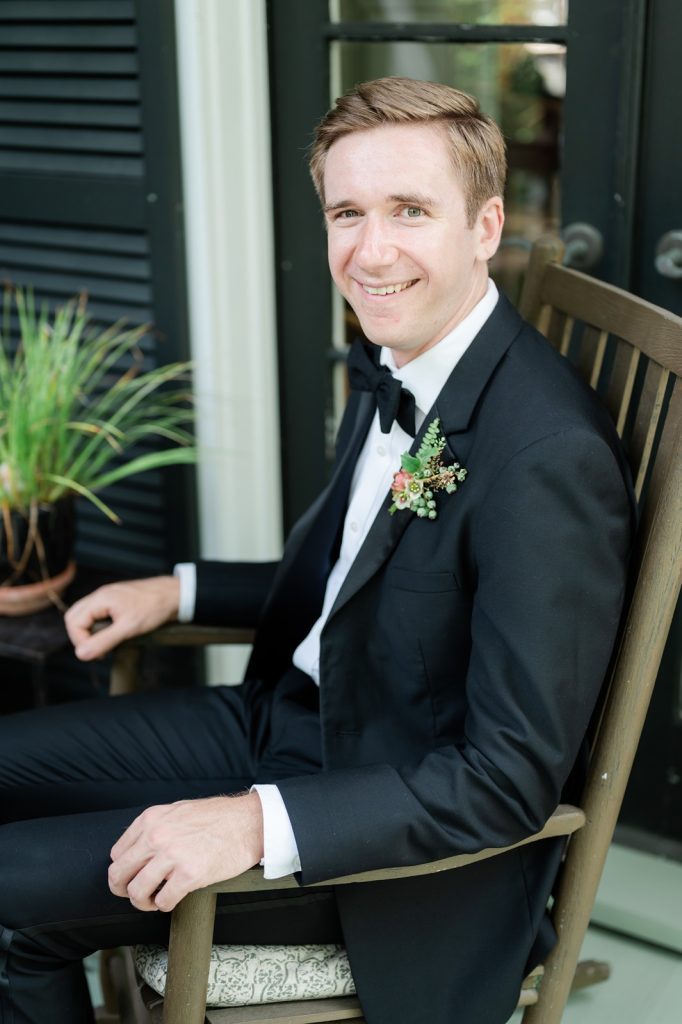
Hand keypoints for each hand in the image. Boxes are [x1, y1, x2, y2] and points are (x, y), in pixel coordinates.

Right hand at [64, 575, 180, 659]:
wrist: (175, 595)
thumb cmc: (154, 607)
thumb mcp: (128, 628)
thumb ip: (103, 641)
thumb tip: (81, 654)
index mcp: (100, 598)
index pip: (74, 622)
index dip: (81, 641)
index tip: (97, 653)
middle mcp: (100, 595)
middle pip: (75, 617)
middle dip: (81, 636)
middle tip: (98, 650)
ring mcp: (107, 597)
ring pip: (85, 616)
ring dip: (90, 632)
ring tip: (106, 644)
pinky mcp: (115, 601)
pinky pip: (98, 614)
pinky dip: (100, 627)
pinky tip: (114, 635)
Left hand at [108, 793, 264, 911]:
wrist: (249, 822)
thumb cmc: (218, 817)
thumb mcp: (178, 811)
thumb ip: (155, 827)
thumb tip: (138, 850)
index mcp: (151, 819)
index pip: (116, 854)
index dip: (124, 870)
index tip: (133, 876)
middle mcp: (156, 836)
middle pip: (118, 874)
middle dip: (124, 890)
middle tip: (137, 894)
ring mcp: (172, 856)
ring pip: (136, 892)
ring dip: (143, 902)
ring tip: (155, 900)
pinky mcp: (189, 875)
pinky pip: (163, 901)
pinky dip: (165, 905)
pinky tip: (173, 899)